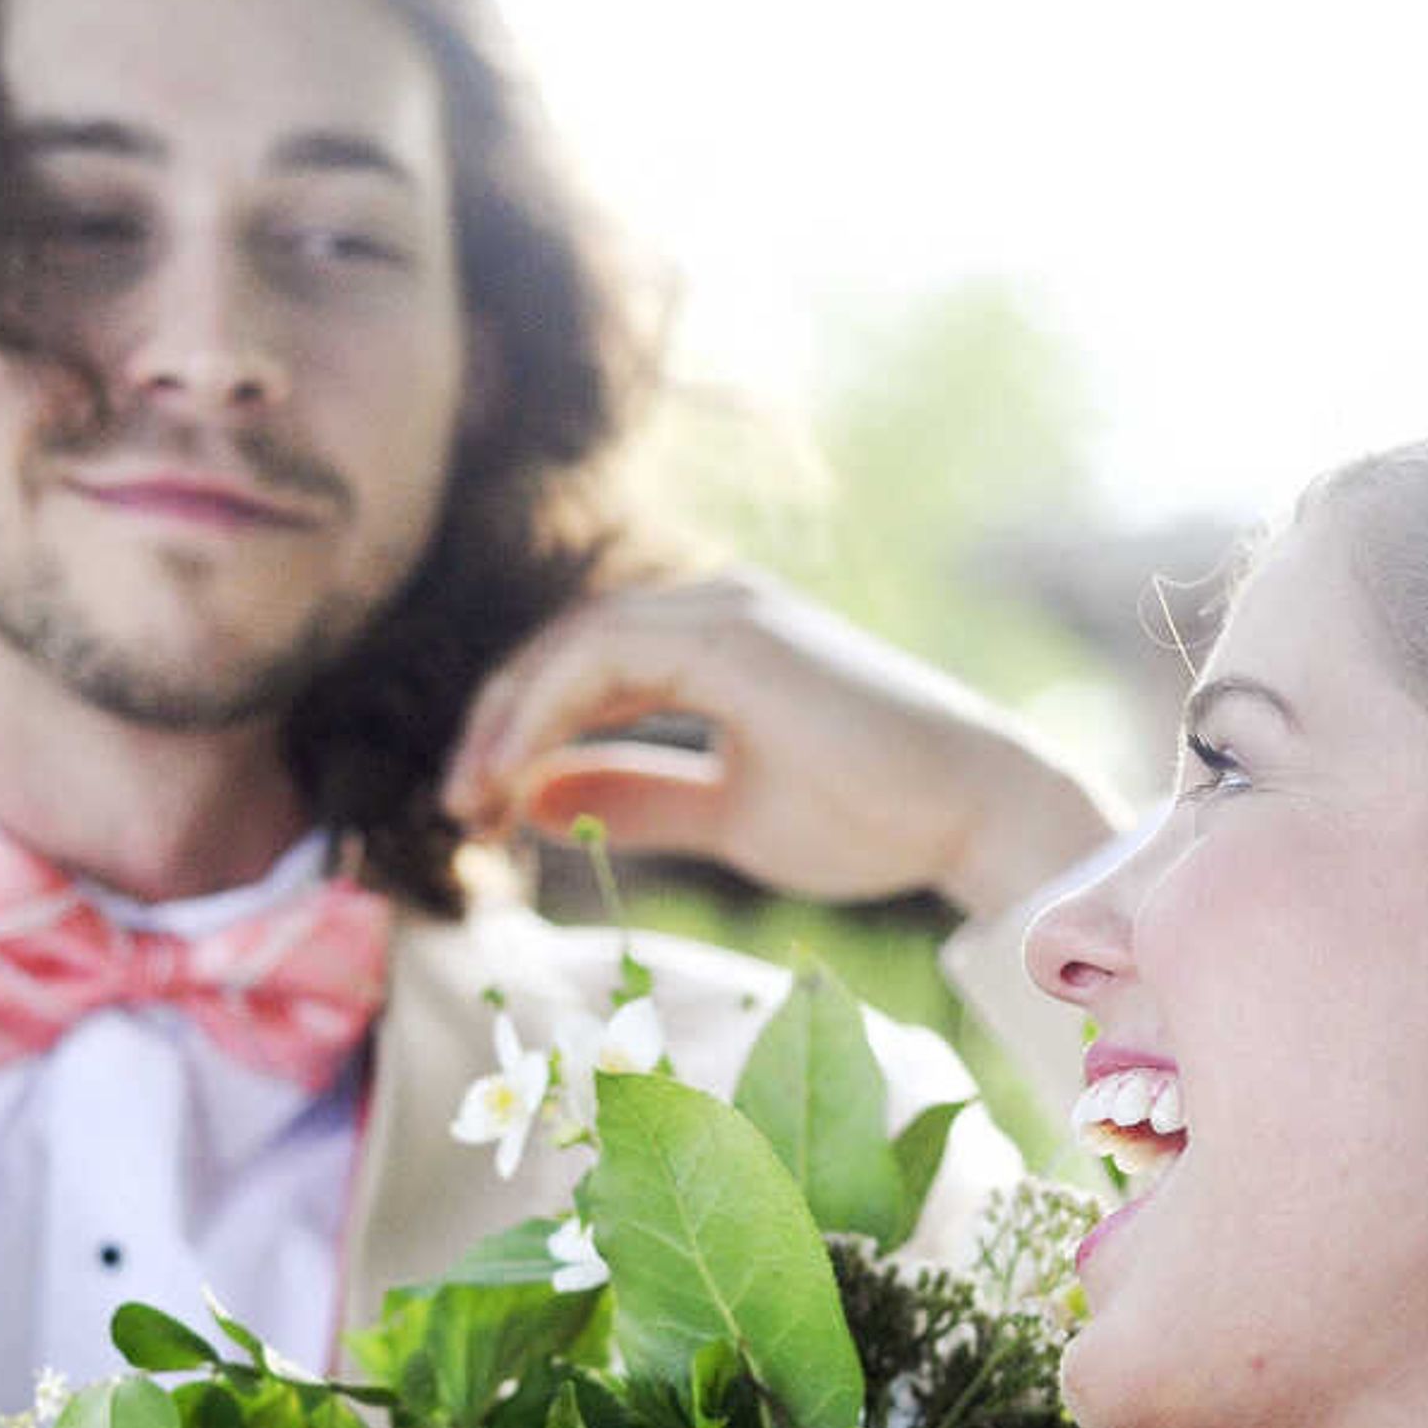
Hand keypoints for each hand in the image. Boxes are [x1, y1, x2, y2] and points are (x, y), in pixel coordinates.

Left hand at [445, 573, 1119, 920]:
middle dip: (497, 730)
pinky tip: (516, 775)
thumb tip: (532, 803)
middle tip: (456, 811)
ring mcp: (725, 611)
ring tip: (472, 802)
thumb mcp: (728, 816)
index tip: (480, 816)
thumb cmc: (874, 819)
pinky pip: (601, 656)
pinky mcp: (731, 634)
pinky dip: (544, 713)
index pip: (586, 672)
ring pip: (573, 646)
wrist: (971, 813)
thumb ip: (638, 800)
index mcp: (719, 645)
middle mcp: (717, 609)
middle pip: (565, 651)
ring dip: (508, 723)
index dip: (521, 738)